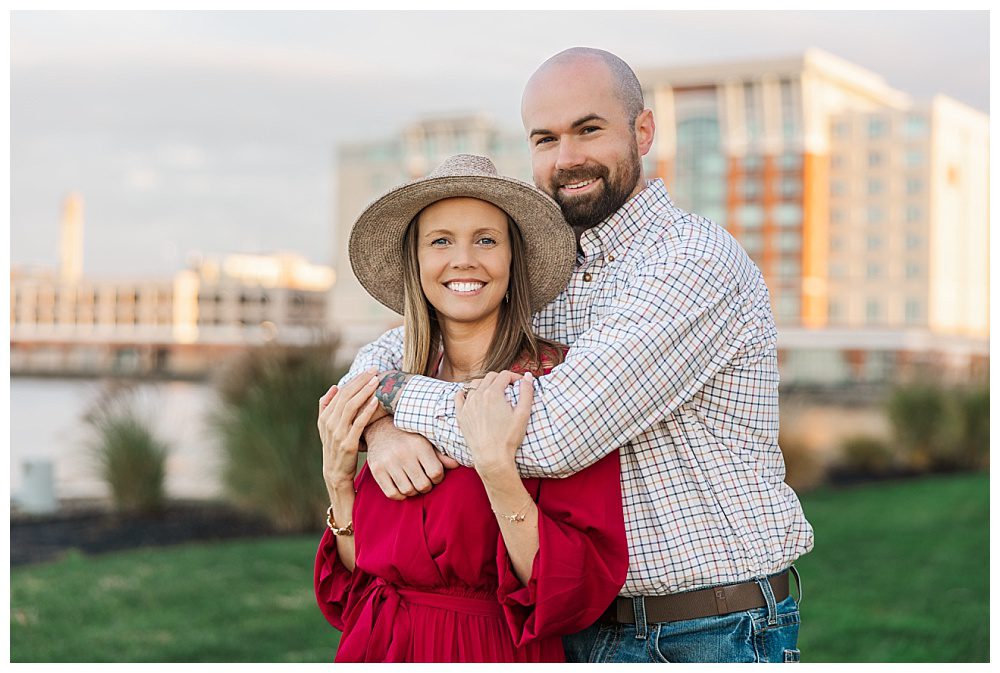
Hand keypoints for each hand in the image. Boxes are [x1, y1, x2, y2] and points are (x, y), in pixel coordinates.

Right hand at [318, 369, 380, 486]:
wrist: (335, 472)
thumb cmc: (336, 446)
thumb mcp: (327, 427)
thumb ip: (327, 406)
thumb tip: (334, 387)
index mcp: (324, 416)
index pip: (341, 392)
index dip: (355, 379)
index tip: (369, 370)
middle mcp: (329, 423)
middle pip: (345, 395)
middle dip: (361, 381)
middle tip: (375, 370)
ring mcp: (337, 433)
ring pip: (350, 406)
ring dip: (364, 391)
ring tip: (377, 381)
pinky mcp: (347, 443)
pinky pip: (358, 423)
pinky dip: (366, 411)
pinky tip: (375, 401)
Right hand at [365, 417, 460, 499]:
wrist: (380, 429)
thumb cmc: (409, 437)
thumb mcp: (425, 441)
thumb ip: (440, 454)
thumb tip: (457, 465)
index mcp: (419, 445)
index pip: (436, 473)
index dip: (438, 478)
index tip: (435, 475)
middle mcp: (403, 453)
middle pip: (423, 485)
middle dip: (426, 486)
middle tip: (424, 481)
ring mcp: (388, 463)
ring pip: (408, 490)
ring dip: (413, 491)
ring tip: (413, 483)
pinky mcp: (376, 470)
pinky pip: (392, 494)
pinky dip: (400, 495)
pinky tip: (402, 487)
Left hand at [454, 370, 533, 478]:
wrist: (491, 458)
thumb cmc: (509, 438)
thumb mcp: (523, 414)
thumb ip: (527, 392)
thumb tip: (528, 376)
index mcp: (494, 393)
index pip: (505, 375)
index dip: (515, 377)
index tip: (520, 384)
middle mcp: (478, 395)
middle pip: (490, 377)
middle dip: (501, 379)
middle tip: (509, 388)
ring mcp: (468, 405)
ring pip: (474, 384)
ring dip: (485, 384)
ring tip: (493, 392)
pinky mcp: (461, 415)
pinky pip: (459, 397)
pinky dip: (465, 393)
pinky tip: (470, 396)